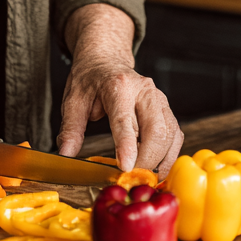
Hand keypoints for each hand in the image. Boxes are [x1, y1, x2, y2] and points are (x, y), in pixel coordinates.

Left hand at [56, 4, 181, 176]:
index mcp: (118, 86)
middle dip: (147, 160)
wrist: (106, 60)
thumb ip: (71, 128)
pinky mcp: (167, 109)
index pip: (125, 120)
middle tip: (132, 180)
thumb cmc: (90, 80)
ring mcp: (159, 99)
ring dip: (160, 161)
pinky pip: (175, 136)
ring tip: (143, 178)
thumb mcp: (73, 100)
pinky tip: (155, 168)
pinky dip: (168, 156)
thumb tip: (65, 154)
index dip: (126, 146)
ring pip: (170, 135)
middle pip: (156, 131)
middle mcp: (144, 91)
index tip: (126, 168)